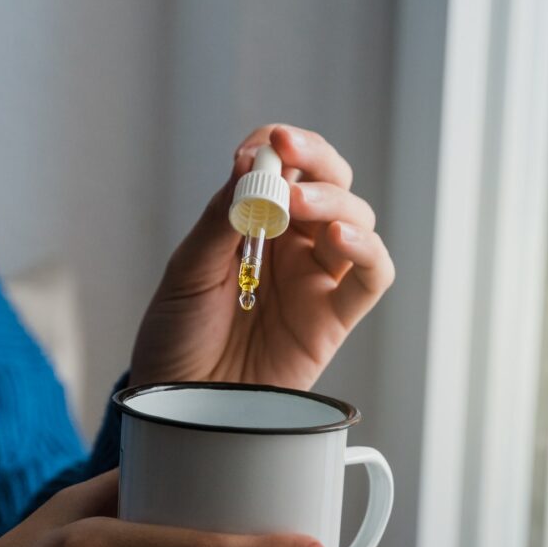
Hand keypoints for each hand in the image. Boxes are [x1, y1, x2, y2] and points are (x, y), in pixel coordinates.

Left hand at [131, 124, 394, 389]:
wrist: (179, 402)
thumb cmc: (176, 337)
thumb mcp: (187, 272)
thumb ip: (220, 221)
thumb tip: (249, 165)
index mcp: (250, 225)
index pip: (281, 167)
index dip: (278, 147)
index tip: (263, 144)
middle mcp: (289, 246)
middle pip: (327, 183)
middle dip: (314, 159)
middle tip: (287, 152)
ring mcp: (314, 280)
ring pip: (355, 219)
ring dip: (333, 199)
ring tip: (295, 203)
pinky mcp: (333, 318)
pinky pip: (371, 276)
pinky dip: (367, 249)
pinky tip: (340, 237)